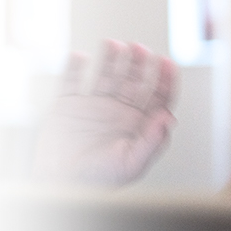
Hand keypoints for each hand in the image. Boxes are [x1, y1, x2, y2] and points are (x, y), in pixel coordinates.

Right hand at [33, 40, 177, 186]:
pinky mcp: (68, 107)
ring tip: (114, 44)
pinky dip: (74, 68)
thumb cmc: (98, 181)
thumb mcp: (131, 164)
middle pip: (133, 80)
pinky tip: (80, 56)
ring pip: (105, 75)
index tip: (167, 62)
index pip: (158, 97)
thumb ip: (152, 141)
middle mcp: (118, 113)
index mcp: (137, 125)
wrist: (60, 186)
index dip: (165, 79)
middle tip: (139, 47)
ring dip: (111, 58)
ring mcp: (93, 107)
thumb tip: (169, 117)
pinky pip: (71, 82)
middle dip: (138, 63)